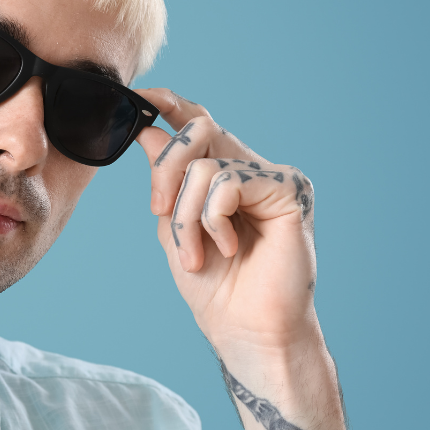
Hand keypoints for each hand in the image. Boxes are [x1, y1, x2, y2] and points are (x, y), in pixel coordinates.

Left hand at [136, 90, 317, 356]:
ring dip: (186, 213)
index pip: (197, 123)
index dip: (169, 103)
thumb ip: (165, 179)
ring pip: (204, 163)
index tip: (140, 96)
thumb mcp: (175, 225)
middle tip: (158, 209)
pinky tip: (228, 247)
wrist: (246, 333)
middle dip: (166, 169)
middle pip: (196, 129)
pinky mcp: (288, 189)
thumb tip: (147, 130)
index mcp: (224, 173)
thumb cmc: (215, 287)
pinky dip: (213, 218)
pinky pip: (227, 181)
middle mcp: (250, 168)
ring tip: (197, 252)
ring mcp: (271, 177)